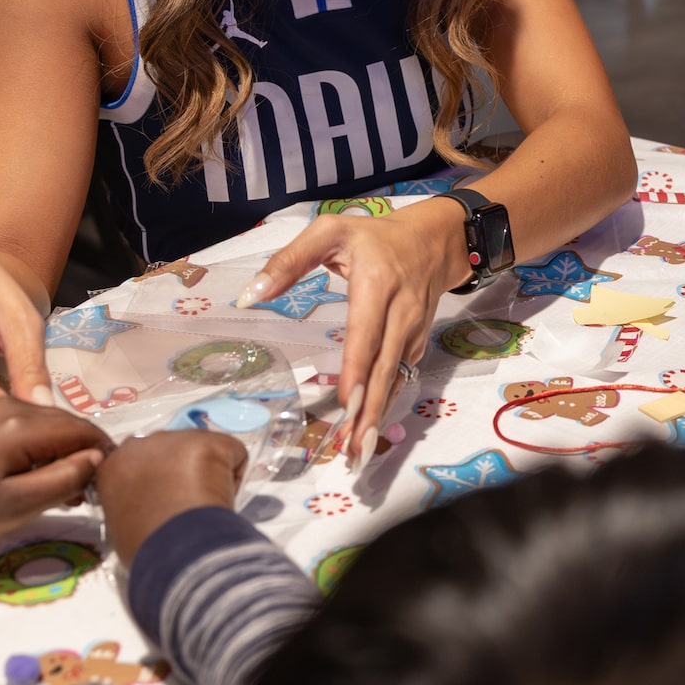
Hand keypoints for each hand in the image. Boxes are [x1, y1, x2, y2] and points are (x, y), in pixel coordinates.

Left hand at [0, 394, 109, 548]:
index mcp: (20, 423)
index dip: (102, 454)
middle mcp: (8, 404)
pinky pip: (25, 424)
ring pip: (47, 422)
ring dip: (61, 450)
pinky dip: (39, 446)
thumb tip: (97, 460)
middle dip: (82, 453)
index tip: (107, 483)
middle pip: (66, 421)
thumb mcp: (19, 504)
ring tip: (60, 489)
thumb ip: (65, 479)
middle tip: (83, 493)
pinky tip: (34, 474)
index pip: (82, 429)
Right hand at [92, 429, 248, 559]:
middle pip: (169, 451)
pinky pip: (232, 453)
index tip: (165, 500)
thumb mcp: (120, 527)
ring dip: (206, 473)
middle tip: (188, 504)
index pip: (137, 463)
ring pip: (200, 449)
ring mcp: (175, 439)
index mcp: (113, 467)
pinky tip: (224, 499)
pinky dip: (234, 475)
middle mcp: (140, 445)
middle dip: (180, 473)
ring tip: (206, 505)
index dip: (156, 481)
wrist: (174, 548)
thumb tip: (146, 512)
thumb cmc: (145, 547)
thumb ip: (129, 508)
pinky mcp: (209, 441)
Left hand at [239, 201, 462, 466]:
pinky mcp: (416, 343)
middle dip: (369, 411)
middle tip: (354, 449)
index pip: (365, 334)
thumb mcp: (330, 232)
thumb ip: (288, 261)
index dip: (357, 371)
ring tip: (358, 452)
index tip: (346, 405)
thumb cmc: (374, 238)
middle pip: (385, 368)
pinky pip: (399, 377)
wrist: (435, 241)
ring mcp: (413, 331)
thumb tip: (249, 295)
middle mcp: (401, 312)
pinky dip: (384, 404)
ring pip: (394, 379)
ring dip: (377, 416)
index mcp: (377, 284)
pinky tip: (368, 430)